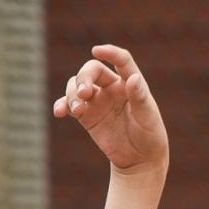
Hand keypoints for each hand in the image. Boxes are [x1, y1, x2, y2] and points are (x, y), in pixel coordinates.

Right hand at [52, 45, 168, 175]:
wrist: (139, 158)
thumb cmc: (149, 135)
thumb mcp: (148, 117)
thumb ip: (140, 98)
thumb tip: (133, 78)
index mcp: (129, 82)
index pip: (121, 61)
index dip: (110, 53)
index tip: (97, 50)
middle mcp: (111, 87)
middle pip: (92, 70)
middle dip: (84, 78)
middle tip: (84, 94)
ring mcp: (97, 100)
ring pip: (77, 86)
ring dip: (72, 94)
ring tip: (76, 110)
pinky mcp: (86, 115)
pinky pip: (69, 105)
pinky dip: (62, 105)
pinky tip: (59, 111)